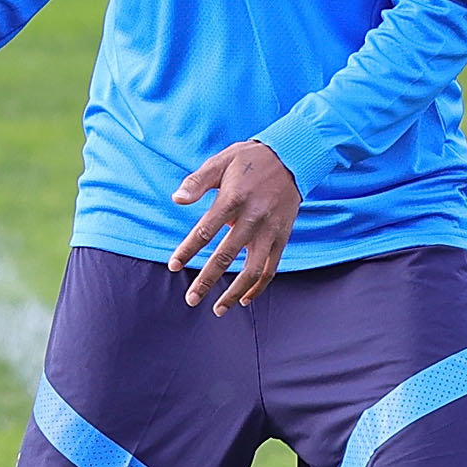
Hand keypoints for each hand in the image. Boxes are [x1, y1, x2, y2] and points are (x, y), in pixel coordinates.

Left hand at [168, 141, 299, 313]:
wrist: (292, 157)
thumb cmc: (250, 160)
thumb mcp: (221, 162)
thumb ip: (197, 182)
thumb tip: (176, 199)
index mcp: (234, 198)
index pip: (206, 230)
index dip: (188, 250)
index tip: (173, 266)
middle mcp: (254, 217)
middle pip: (228, 255)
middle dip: (207, 279)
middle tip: (191, 298)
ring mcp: (271, 230)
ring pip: (253, 269)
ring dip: (235, 292)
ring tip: (218, 309)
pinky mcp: (283, 237)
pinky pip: (271, 268)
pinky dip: (258, 287)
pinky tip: (244, 299)